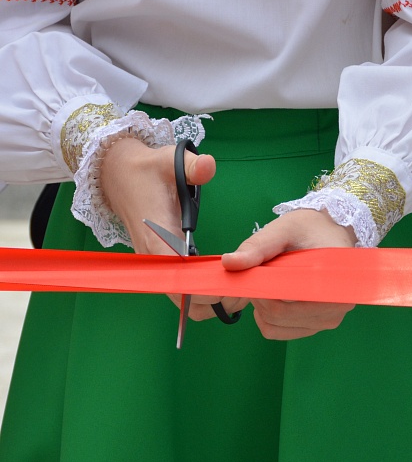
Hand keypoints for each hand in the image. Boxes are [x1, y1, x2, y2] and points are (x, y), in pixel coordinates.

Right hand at [99, 138, 245, 318]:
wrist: (120, 175)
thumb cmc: (148, 170)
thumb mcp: (170, 161)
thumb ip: (193, 166)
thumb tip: (209, 165)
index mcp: (157, 235)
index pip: (178, 274)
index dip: (202, 285)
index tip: (229, 287)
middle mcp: (153, 255)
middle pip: (180, 294)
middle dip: (211, 298)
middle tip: (242, 290)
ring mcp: (155, 262)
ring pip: (180, 297)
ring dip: (207, 299)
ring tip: (236, 289)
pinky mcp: (159, 262)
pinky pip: (179, 288)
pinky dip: (199, 292)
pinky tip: (223, 284)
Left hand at [221, 209, 358, 339]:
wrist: (330, 235)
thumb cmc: (310, 230)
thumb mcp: (283, 230)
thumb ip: (257, 247)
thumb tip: (229, 263)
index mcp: (334, 280)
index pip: (290, 298)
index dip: (264, 289)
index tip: (258, 272)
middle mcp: (338, 305)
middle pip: (280, 314)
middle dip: (259, 295)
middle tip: (258, 274)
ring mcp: (329, 319)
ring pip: (277, 325)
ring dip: (262, 306)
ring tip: (268, 283)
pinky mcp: (319, 325)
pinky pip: (280, 332)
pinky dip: (266, 317)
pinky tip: (271, 298)